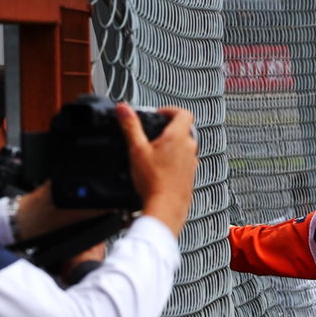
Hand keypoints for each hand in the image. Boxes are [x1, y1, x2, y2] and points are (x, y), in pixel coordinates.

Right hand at [118, 103, 196, 236]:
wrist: (166, 208)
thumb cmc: (154, 181)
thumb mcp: (137, 150)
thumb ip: (130, 127)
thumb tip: (124, 109)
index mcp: (178, 137)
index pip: (183, 113)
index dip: (170, 110)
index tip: (158, 114)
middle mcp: (189, 148)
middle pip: (183, 129)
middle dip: (167, 129)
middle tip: (152, 134)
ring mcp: (191, 163)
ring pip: (184, 147)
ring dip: (171, 146)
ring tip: (154, 153)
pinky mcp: (190, 176)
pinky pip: (183, 162)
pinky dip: (173, 161)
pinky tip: (159, 170)